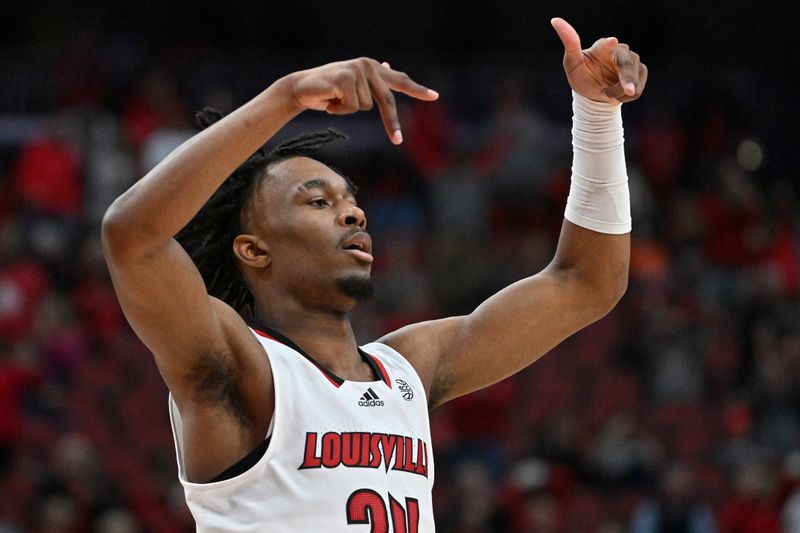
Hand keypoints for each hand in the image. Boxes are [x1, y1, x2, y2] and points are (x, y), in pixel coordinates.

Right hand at [286, 58, 438, 143]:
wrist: (301, 88)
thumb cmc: (328, 90)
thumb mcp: (352, 85)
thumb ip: (371, 81)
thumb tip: (390, 67)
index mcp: (373, 68)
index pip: (399, 81)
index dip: (417, 90)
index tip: (435, 97)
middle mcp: (368, 66)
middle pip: (386, 99)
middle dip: (390, 122)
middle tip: (398, 140)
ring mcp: (357, 70)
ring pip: (364, 106)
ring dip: (348, 109)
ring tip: (334, 100)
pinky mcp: (345, 78)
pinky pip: (351, 106)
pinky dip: (340, 109)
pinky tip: (329, 100)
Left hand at [550, 18, 647, 103]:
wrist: (593, 94)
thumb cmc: (581, 75)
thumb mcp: (571, 63)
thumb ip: (569, 43)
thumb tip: (555, 20)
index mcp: (601, 47)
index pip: (605, 45)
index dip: (609, 44)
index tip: (611, 42)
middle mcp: (619, 50)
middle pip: (626, 63)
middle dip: (627, 78)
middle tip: (628, 91)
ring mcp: (632, 61)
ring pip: (634, 77)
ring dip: (620, 91)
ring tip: (605, 92)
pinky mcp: (640, 72)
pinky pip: (637, 88)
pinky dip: (626, 96)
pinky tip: (616, 94)